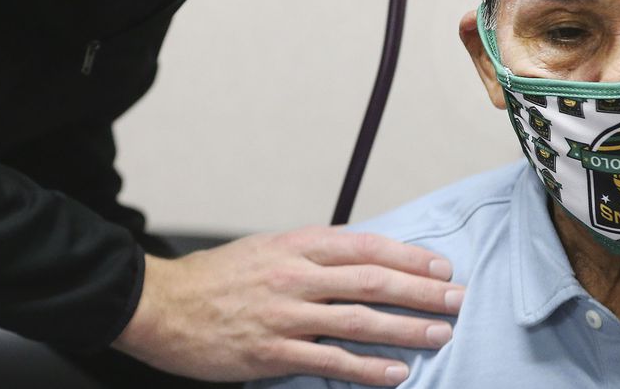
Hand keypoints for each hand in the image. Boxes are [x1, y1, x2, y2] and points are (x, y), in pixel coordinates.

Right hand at [112, 228, 463, 384]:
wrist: (160, 304)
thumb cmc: (218, 277)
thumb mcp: (269, 248)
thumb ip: (314, 255)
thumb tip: (362, 258)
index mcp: (298, 245)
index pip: (367, 246)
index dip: (409, 256)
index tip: (441, 266)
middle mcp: (296, 276)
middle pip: (372, 281)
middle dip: (421, 291)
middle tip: (458, 299)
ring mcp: (284, 315)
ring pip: (358, 321)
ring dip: (405, 329)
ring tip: (440, 335)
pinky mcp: (271, 352)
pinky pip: (329, 361)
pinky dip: (367, 369)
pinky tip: (396, 374)